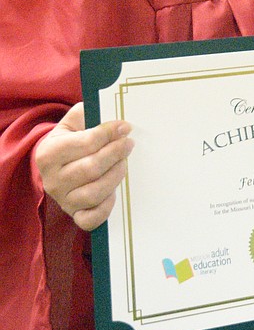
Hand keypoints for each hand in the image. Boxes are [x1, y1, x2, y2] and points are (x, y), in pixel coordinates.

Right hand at [34, 102, 133, 230]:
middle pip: (91, 169)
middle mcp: (52, 180)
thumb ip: (86, 113)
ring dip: (115, 176)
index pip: (85, 143)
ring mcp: (63, 200)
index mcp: (49, 153)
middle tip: (129, 143)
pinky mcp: (74, 215)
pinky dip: (105, 208)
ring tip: (124, 163)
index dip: (109, 133)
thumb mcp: (73, 122)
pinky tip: (115, 192)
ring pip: (94, 193)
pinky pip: (90, 220)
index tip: (126, 127)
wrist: (57, 165)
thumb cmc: (71, 139)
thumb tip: (107, 109)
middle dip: (115, 153)